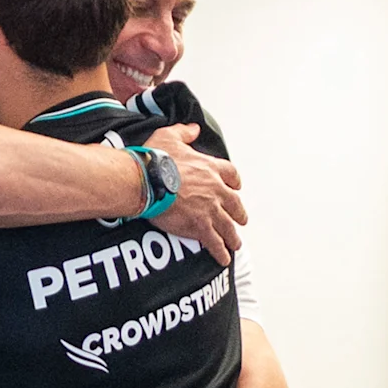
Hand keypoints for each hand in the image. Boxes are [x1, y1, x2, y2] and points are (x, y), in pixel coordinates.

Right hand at [144, 125, 243, 264]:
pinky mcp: (200, 225)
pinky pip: (214, 241)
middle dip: (238, 214)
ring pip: (228, 226)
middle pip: (234, 204)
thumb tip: (194, 128)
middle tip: (241, 220)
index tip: (236, 188)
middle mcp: (215, 189)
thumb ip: (185, 132)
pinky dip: (220, 251)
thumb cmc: (156, 159)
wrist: (147, 180)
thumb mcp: (170, 136)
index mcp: (210, 167)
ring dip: (233, 236)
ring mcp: (210, 209)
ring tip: (235, 244)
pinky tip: (224, 259)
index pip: (231, 175)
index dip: (235, 183)